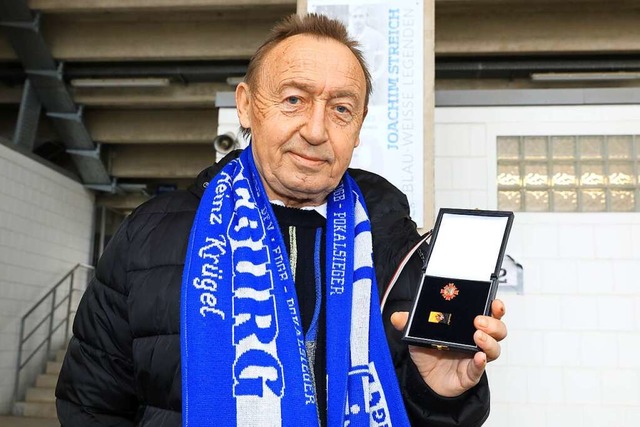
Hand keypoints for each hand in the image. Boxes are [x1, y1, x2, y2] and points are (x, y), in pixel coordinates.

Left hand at [390, 299, 506, 396]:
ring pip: (494, 349)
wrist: (424, 379)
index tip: (495, 302)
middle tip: (479, 320)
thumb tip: (397, 317)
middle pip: (498, 330)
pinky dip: (480, 363)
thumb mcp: (417, 333)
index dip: (496, 308)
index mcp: (468, 326)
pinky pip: (479, 369)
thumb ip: (409, 323)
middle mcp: (476, 340)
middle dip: (493, 323)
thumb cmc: (428, 352)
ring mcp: (475, 357)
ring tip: (477, 336)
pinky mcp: (470, 374)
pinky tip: (478, 357)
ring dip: (489, 341)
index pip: (489, 314)